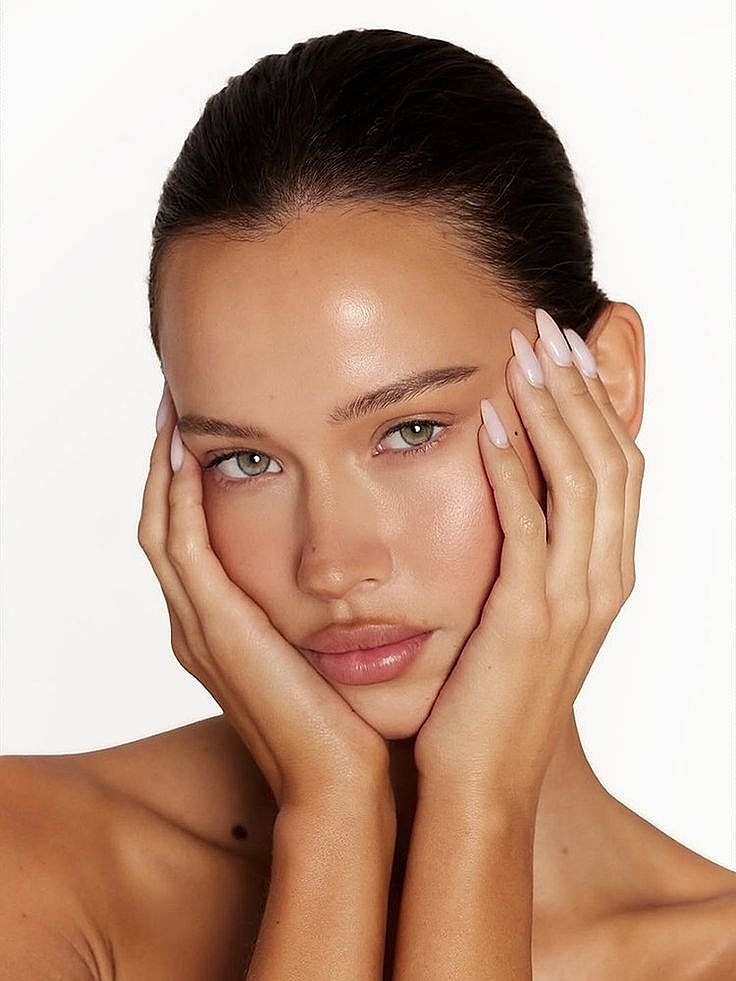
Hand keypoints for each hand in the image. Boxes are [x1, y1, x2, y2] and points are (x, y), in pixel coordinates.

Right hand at [137, 385, 390, 811]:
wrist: (342, 785)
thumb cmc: (349, 722)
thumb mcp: (331, 653)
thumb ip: (325, 611)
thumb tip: (364, 571)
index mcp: (224, 629)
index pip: (193, 539)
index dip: (190, 485)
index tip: (209, 431)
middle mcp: (198, 625)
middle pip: (164, 524)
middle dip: (166, 465)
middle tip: (176, 406)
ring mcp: (199, 628)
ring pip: (161, 527)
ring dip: (162, 468)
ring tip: (174, 412)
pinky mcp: (213, 629)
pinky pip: (181, 546)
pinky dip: (175, 496)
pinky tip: (187, 451)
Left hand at [413, 310, 644, 804]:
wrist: (483, 783)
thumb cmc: (495, 698)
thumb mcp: (528, 617)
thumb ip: (535, 558)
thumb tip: (514, 498)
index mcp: (607, 575)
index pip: (620, 467)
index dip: (601, 402)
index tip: (571, 348)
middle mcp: (604, 580)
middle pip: (610, 458)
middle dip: (581, 386)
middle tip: (548, 325)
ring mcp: (572, 599)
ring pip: (580, 479)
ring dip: (552, 409)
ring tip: (521, 350)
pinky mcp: (527, 618)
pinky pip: (526, 526)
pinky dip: (509, 468)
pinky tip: (484, 421)